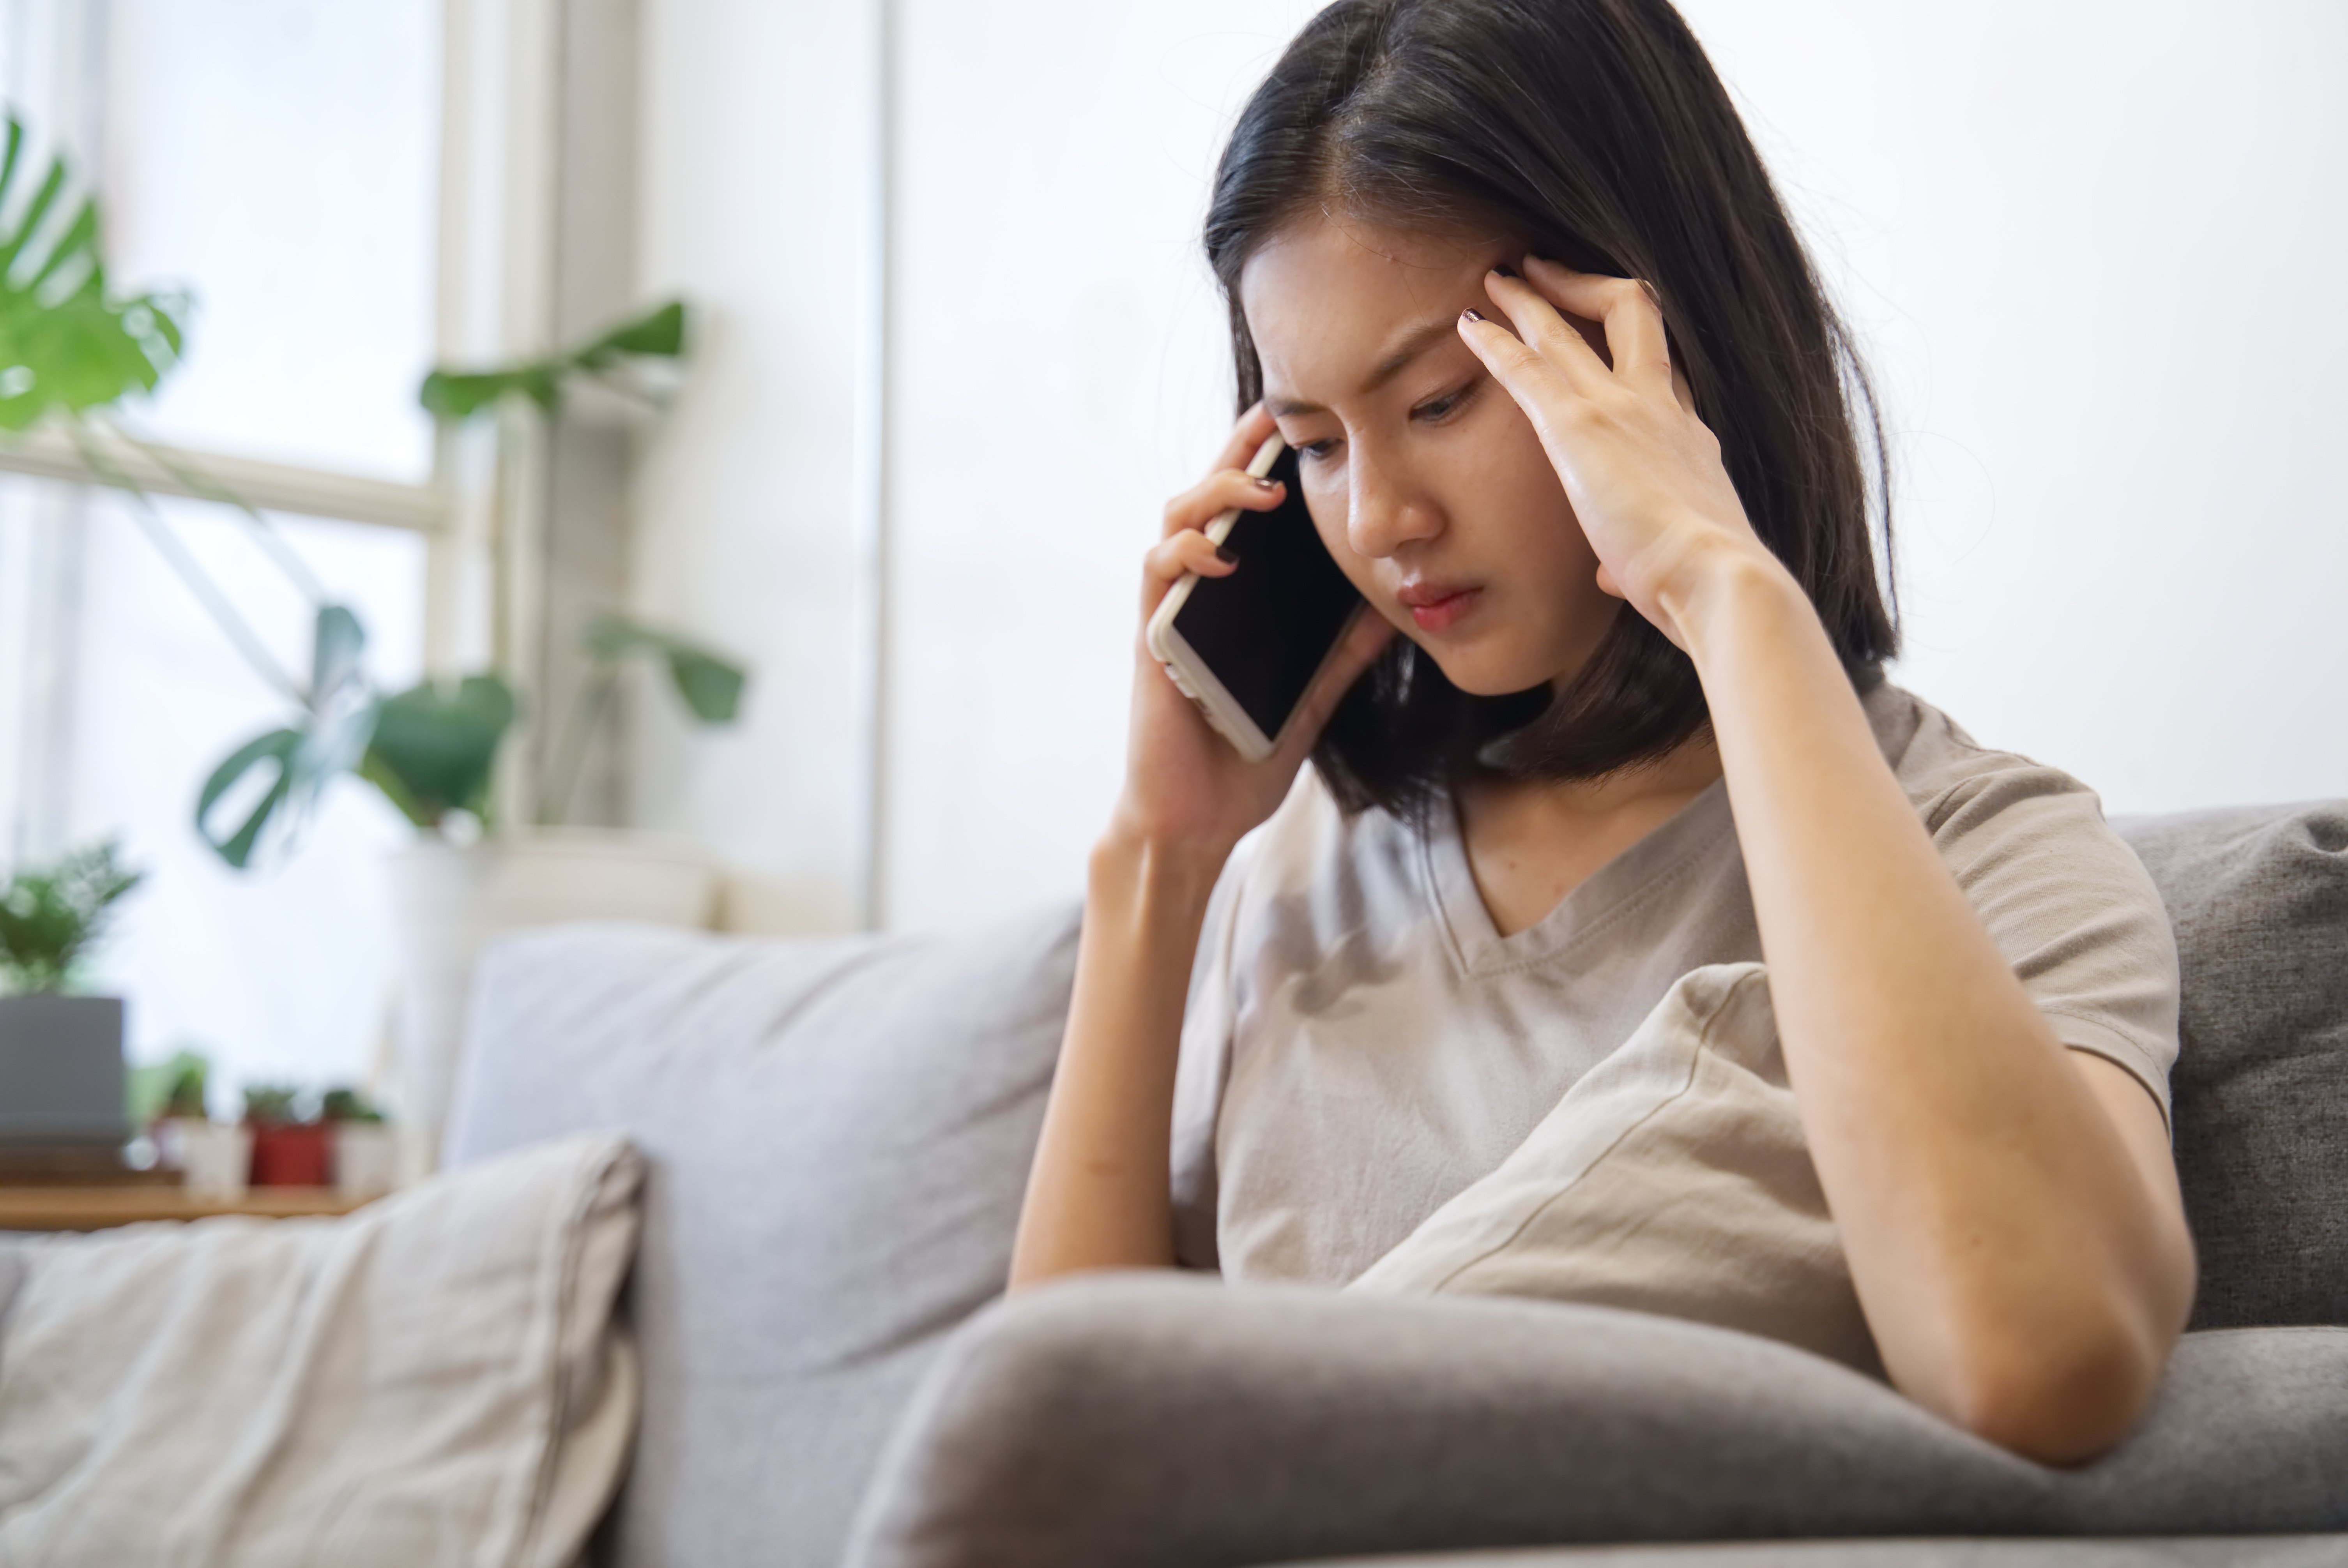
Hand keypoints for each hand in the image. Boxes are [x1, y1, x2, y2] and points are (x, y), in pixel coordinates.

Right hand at [1113, 403, 1393, 860]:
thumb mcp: (1312, 698)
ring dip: (1215, 491)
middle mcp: (1199, 592)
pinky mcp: (1153, 638)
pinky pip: (1157, 574)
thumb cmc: (1242, 758)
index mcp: (1236, 597)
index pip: (1248, 511)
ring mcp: (1172, 611)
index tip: (1307, 422)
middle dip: (1240, 448)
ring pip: (1176, 519)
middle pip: (1210, 495)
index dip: (1269, 460)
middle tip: (1279, 415)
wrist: (1198, 820)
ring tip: (1262, 487)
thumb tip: (1394, 607)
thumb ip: (1344, 654)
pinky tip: (1218, 547)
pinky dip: (1184, 550)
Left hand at [1458, 257, 1781, 648]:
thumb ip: (1638, 559)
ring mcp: (1622, 409)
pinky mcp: (1579, 427)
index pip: (1663, 376)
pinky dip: (1495, 343)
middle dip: (1584, 286)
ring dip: (1530, 300)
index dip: (1631, 350)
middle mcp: (1660, 410)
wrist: (1718, 579)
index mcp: (1690, 443)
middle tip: (1544, 269)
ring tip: (1499, 277)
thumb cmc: (1702, 584)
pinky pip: (1527, 368)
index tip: (1603, 337)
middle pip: (1631, 316)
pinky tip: (1467, 325)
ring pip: (1570, 329)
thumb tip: (1617, 575)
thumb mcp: (1675, 562)